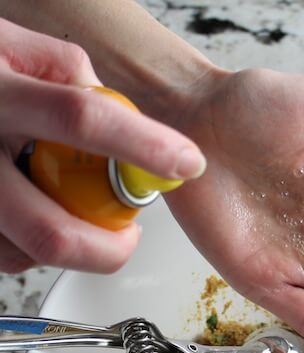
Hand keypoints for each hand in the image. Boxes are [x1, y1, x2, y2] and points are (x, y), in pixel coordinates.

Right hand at [0, 18, 204, 273]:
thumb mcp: (10, 45)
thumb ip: (65, 70)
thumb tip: (117, 110)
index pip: (81, 119)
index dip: (144, 146)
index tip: (187, 162)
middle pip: (53, 231)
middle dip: (109, 248)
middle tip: (129, 236)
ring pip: (28, 254)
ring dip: (75, 249)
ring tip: (80, 217)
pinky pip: (7, 257)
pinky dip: (39, 249)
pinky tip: (45, 218)